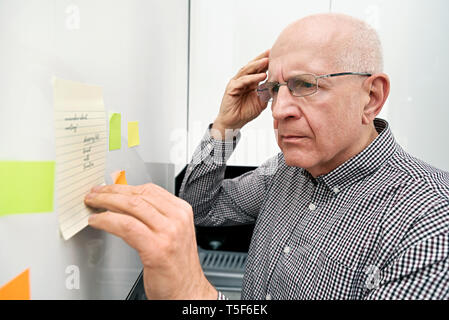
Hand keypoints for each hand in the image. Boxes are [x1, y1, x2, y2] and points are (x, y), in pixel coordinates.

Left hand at [84, 183, 216, 299]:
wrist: (187, 291)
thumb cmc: (177, 266)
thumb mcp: (172, 233)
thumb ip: (155, 216)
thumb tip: (126, 201)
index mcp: (182, 211)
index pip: (150, 189)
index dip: (124, 186)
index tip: (109, 187)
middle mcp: (177, 218)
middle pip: (139, 195)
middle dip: (112, 191)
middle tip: (95, 193)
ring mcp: (168, 232)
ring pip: (131, 206)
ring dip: (106, 202)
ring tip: (93, 204)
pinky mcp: (156, 248)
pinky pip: (126, 226)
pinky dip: (107, 221)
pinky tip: (97, 221)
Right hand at [212, 50, 269, 139]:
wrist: (233, 123)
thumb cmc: (245, 112)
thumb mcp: (261, 102)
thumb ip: (267, 92)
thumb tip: (278, 85)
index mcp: (250, 82)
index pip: (259, 69)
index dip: (267, 62)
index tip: (278, 55)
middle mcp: (242, 80)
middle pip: (252, 66)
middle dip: (262, 58)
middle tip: (272, 52)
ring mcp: (236, 83)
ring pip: (247, 71)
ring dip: (257, 65)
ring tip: (267, 60)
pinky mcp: (231, 89)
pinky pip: (242, 81)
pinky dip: (252, 78)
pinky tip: (261, 76)